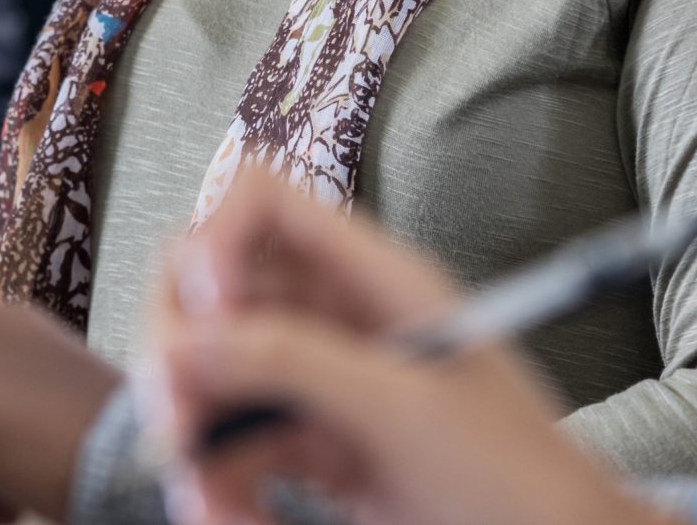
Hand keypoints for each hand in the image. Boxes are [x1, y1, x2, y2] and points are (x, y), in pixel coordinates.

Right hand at [154, 176, 666, 524]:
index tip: (206, 313)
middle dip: (179, 357)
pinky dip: (220, 489)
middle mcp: (337, 318)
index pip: (262, 203)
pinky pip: (236, 452)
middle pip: (213, 294)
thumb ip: (294, 362)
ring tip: (209, 514)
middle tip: (175, 428)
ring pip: (213, 383)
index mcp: (372, 277)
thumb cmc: (521, 477)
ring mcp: (323, 385)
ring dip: (195, 447)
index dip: (216, 240)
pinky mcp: (317, 452)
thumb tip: (189, 341)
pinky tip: (234, 523)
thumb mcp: (405, 409)